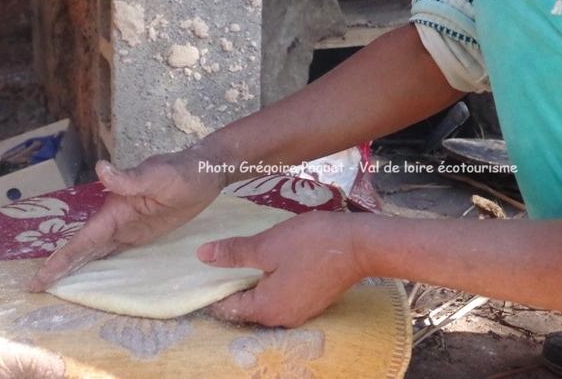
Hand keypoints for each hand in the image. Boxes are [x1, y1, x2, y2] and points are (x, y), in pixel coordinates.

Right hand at [28, 152, 224, 290]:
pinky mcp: (140, 233)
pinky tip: (88, 276)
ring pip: (95, 251)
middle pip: (83, 248)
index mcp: (114, 208)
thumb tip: (101, 169)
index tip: (39, 277)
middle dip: (60, 266)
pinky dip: (99, 264)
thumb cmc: (182, 172)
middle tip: (33, 287)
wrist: (205, 173)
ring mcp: (127, 227)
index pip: (83, 238)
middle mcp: (115, 219)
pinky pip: (115, 251)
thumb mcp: (158, 175)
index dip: (61, 258)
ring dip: (76, 267)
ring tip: (52, 287)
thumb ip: (130, 178)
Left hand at [197, 211, 365, 326]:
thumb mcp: (268, 245)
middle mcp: (281, 319)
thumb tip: (202, 256)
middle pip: (246, 308)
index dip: (213, 289)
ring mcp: (300, 313)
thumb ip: (234, 253)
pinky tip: (273, 264)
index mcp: (266, 308)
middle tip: (225, 259)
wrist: (359, 245)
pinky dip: (273, 284)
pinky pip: (283, 298)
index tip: (206, 269)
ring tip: (247, 258)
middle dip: (234, 286)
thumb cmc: (311, 243)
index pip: (227, 308)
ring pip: (266, 303)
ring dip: (255, 284)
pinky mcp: (312, 302)